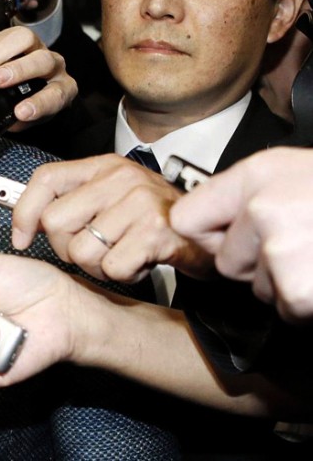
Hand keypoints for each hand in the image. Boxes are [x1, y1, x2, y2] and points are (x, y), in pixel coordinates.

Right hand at [0, 25, 76, 125]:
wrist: (31, 86)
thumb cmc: (30, 103)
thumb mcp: (27, 120)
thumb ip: (17, 120)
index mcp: (63, 89)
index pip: (56, 95)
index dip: (39, 103)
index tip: (19, 112)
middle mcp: (55, 66)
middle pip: (43, 60)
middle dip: (18, 69)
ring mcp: (39, 47)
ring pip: (25, 39)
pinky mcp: (21, 36)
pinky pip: (5, 35)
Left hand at [11, 155, 212, 282]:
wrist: (216, 235)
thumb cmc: (157, 221)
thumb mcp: (114, 199)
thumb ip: (75, 202)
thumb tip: (26, 223)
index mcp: (104, 167)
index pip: (45, 179)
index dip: (24, 212)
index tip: (20, 238)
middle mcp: (120, 178)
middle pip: (54, 222)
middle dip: (67, 249)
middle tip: (95, 251)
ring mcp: (139, 202)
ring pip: (80, 251)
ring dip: (98, 267)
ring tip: (122, 255)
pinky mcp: (156, 231)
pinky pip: (111, 267)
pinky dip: (123, 275)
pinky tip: (140, 262)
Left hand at [171, 147, 312, 321]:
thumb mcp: (294, 173)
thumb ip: (245, 197)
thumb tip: (205, 228)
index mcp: (257, 176)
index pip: (186, 218)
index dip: (207, 236)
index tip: (226, 239)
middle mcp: (263, 209)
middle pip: (226, 262)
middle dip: (258, 264)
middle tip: (303, 245)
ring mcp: (282, 251)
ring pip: (260, 290)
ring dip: (288, 284)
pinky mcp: (299, 290)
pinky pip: (288, 311)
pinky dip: (309, 305)